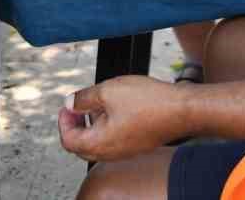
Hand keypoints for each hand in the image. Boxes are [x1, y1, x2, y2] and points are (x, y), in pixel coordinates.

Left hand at [58, 77, 185, 160]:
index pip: (68, 140)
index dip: (63, 121)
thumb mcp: (108, 91)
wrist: (181, 109)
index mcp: (99, 143)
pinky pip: (112, 141)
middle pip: (81, 146)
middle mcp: (110, 153)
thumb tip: (70, 103)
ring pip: (97, 143)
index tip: (68, 105)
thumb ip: (84, 98)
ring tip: (97, 102)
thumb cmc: (148, 101)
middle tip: (76, 106)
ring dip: (91, 125)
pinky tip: (115, 107)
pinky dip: (106, 126)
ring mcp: (124, 151)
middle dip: (75, 125)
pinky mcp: (136, 145)